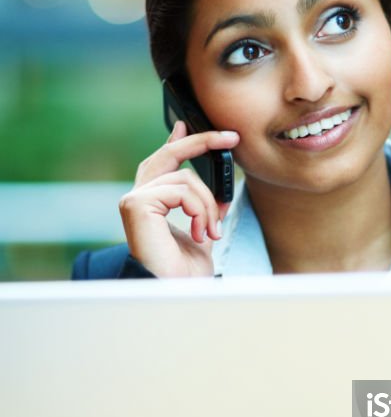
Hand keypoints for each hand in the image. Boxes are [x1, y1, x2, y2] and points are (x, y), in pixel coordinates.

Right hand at [118, 121, 239, 277]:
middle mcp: (137, 198)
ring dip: (209, 206)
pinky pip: (182, 191)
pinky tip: (199, 233)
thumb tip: (221, 191)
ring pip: (186, 179)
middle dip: (201, 142)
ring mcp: (134, 200)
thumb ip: (205, 211)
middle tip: (231, 137)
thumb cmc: (185, 272)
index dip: (175, 142)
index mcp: (151, 203)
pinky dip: (200, 211)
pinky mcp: (137, 204)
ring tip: (210, 232)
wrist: (176, 292)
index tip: (186, 124)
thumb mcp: (202, 233)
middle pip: (169, 157)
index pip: (161, 163)